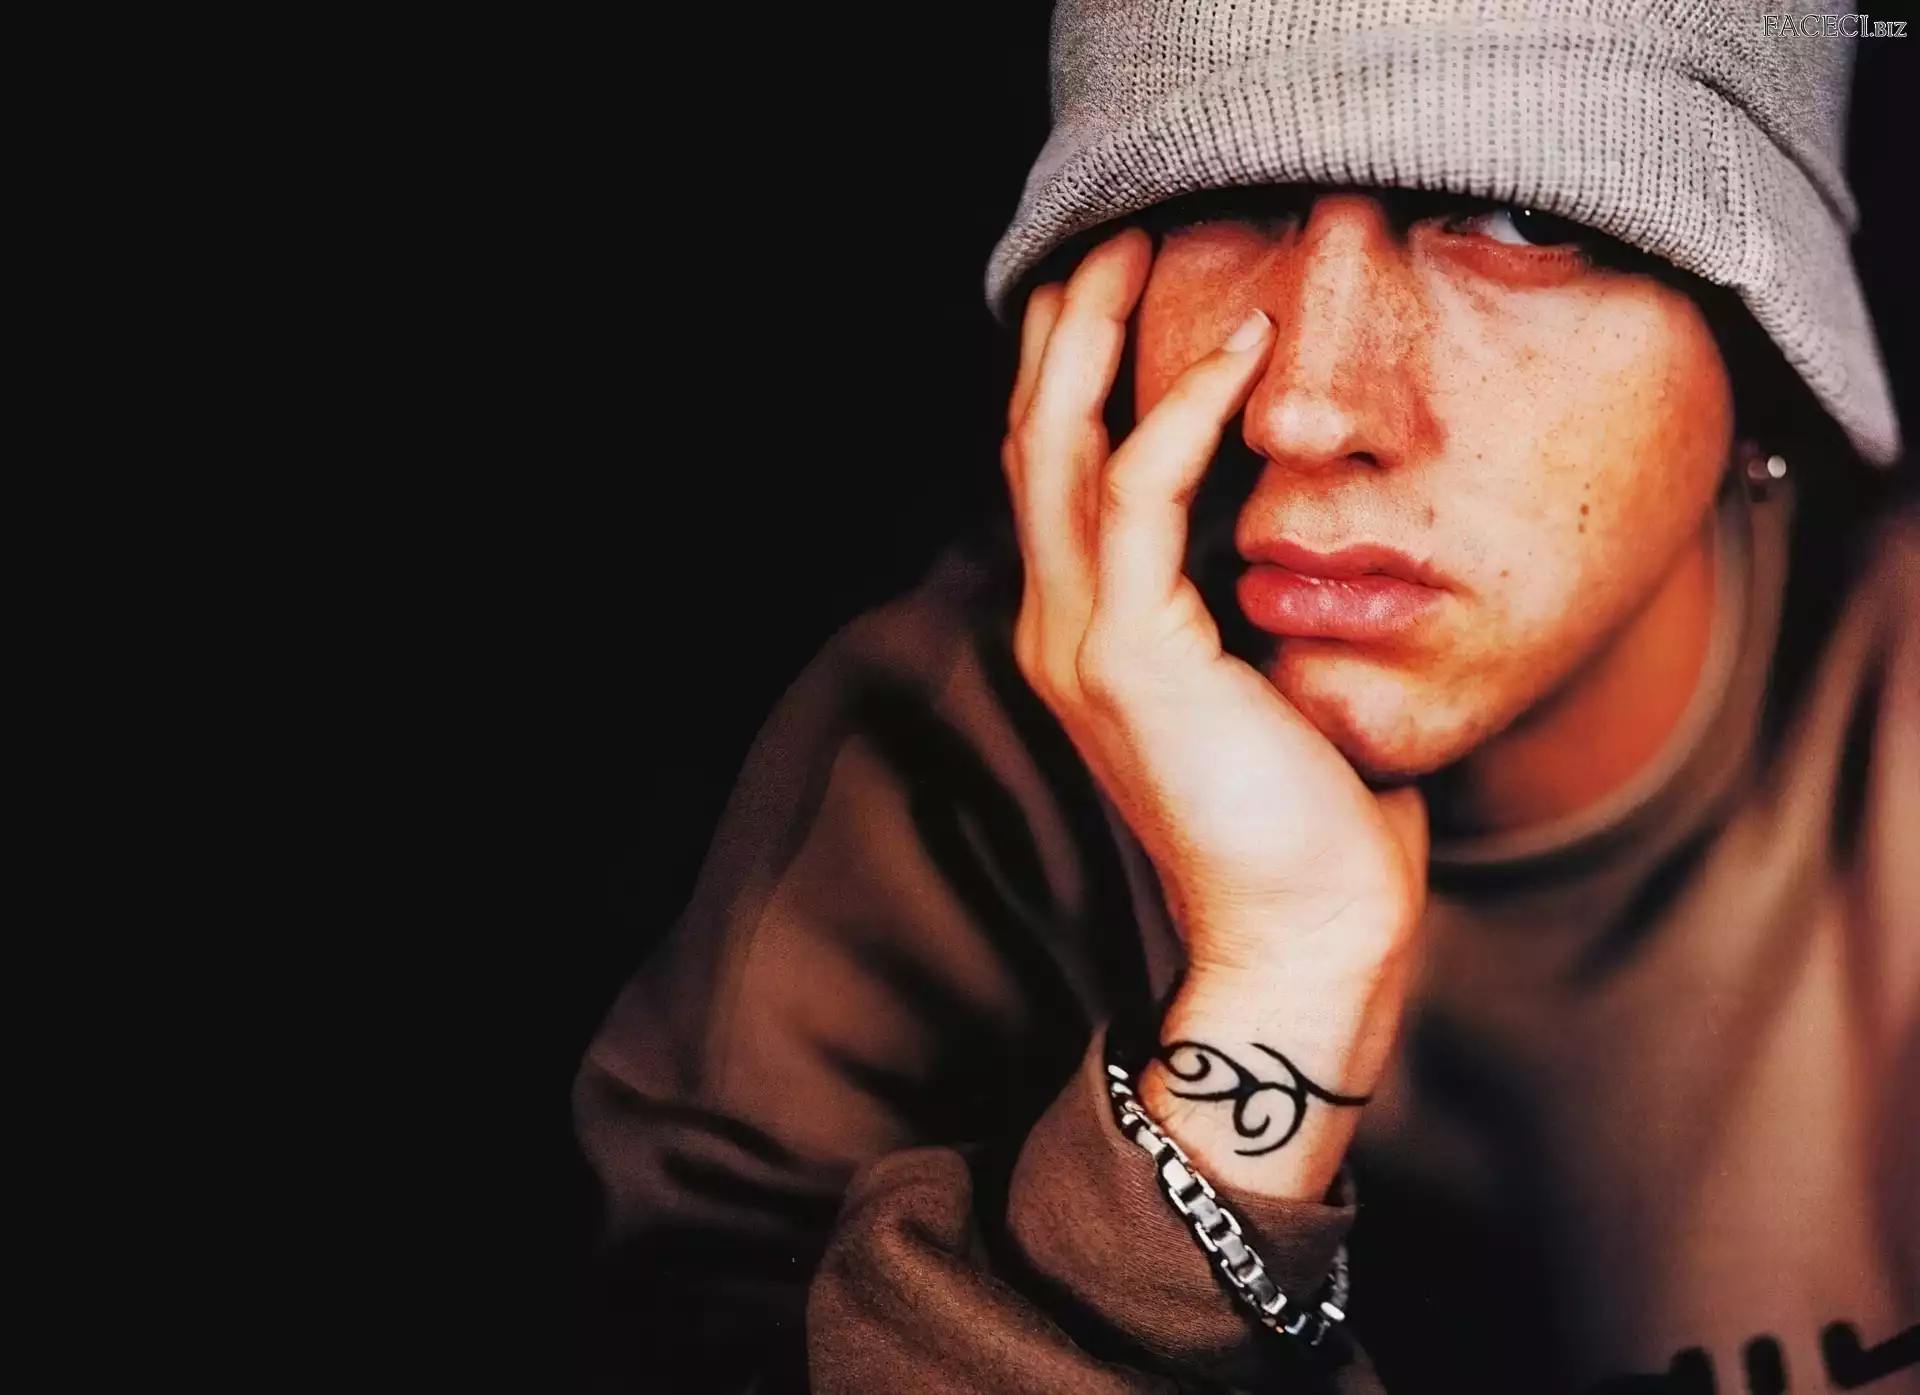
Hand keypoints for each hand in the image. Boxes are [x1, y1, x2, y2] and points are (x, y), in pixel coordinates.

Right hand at [1002, 229, 1429, 1195]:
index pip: (1056, 475)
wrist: (1303, 938)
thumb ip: (1243, 597)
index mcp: (1084, 635)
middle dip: (1063, 325)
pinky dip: (1184, 410)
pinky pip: (1140, 495)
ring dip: (1096, 334)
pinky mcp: (1131, 657)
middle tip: (1109, 227)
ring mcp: (1078, 642)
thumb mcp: (1264, 681)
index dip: (1072, 372)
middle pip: (1031, 438)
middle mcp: (1057, 628)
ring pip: (1059, 447)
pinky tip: (1242, 347)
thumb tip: (1286, 520)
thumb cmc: (1307, 817)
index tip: (1118, 284)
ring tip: (1143, 240)